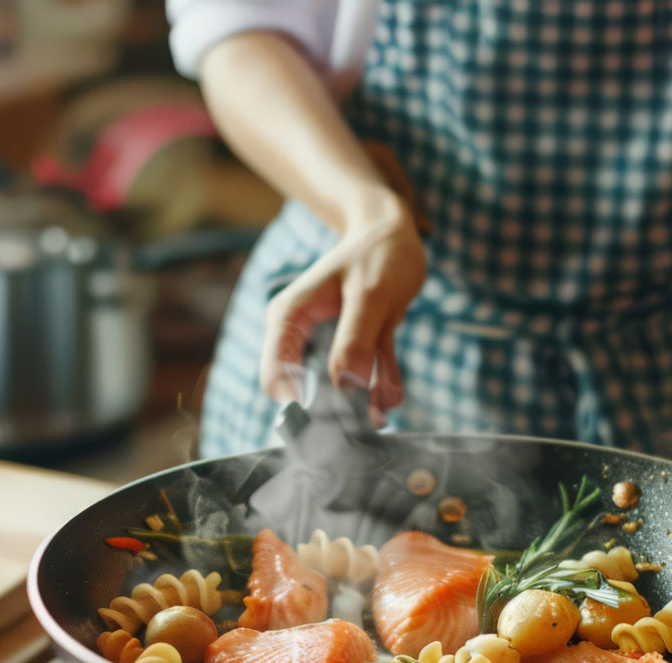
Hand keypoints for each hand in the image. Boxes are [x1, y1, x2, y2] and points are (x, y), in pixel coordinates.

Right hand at [260, 191, 425, 421]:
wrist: (395, 233)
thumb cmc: (377, 253)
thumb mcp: (370, 294)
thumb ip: (357, 341)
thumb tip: (345, 388)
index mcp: (290, 318)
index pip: (275, 377)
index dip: (299, 405)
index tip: (333, 420)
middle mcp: (302, 335)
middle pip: (307, 391)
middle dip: (338, 410)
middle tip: (367, 419)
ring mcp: (329, 344)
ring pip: (341, 392)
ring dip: (365, 404)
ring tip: (384, 407)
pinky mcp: (356, 350)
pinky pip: (367, 381)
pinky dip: (380, 388)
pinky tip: (392, 393)